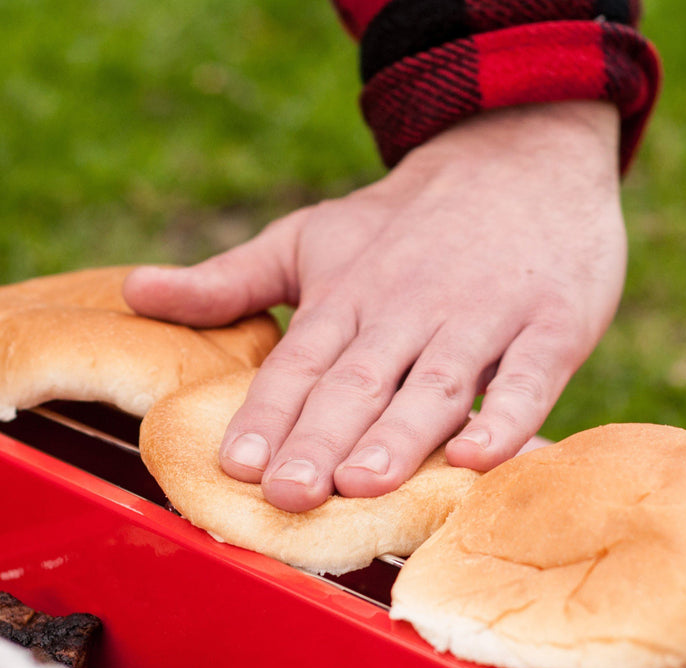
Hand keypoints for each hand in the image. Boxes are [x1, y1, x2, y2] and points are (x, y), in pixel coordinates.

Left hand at [124, 100, 625, 512]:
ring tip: (360, 484)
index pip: (298, 363)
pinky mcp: (549, 327)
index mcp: (344, 296)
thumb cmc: (403, 222)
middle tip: (288, 494)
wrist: (521, 154)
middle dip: (319, 440)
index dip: (267, 414)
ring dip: (397, 436)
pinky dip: (504, 417)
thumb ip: (229, 281)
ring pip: (433, 385)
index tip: (235, 464)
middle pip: (358, 383)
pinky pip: (526, 380)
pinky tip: (476, 457)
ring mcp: (480, 318)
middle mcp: (405, 309)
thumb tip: (136, 292)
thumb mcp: (309, 238)